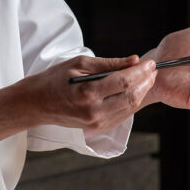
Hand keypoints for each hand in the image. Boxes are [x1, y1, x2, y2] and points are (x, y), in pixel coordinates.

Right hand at [27, 53, 156, 132]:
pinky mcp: (98, 128)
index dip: (140, 72)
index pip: (123, 82)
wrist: (37, 104)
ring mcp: (97, 123)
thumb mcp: (79, 64)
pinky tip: (134, 91)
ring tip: (146, 79)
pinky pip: (122, 115)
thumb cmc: (54, 80)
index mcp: (87, 93)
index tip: (149, 63)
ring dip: (141, 92)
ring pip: (130, 108)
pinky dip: (131, 102)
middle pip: (131, 97)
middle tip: (152, 70)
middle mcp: (94, 111)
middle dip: (145, 82)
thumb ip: (108, 63)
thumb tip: (133, 60)